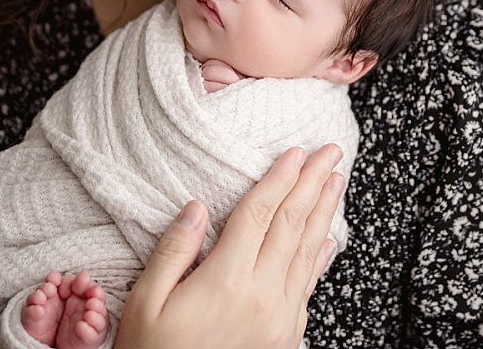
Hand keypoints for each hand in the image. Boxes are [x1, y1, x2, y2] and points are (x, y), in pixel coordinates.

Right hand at [114, 144, 344, 348]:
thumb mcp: (145, 303)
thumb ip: (172, 251)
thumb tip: (196, 207)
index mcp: (226, 280)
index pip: (259, 213)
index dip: (279, 177)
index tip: (296, 151)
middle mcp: (261, 295)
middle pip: (292, 224)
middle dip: (313, 182)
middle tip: (331, 151)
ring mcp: (278, 319)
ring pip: (307, 252)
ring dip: (324, 212)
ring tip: (337, 181)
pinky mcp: (285, 338)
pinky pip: (308, 286)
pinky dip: (320, 257)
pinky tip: (327, 240)